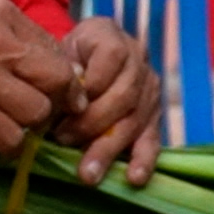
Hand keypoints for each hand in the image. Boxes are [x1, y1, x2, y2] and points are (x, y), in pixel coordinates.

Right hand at [0, 0, 85, 155]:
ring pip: (37, 113)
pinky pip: (11, 139)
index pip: (58, 53)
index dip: (61, 80)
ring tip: (5, 123)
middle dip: (53, 102)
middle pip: (58, 82)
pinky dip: (6, 146)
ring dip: (26, 126)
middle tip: (36, 113)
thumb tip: (58, 72)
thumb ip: (14, 39)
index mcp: (3, 15)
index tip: (50, 94)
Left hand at [53, 17, 160, 186]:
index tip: (63, 106)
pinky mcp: (155, 116)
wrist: (86, 53)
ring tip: (88, 173)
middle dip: (91, 123)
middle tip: (62, 141)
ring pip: (133, 121)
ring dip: (108, 149)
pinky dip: (143, 160)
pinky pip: (152, 139)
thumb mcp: (58, 50)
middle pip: (122, 96)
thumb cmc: (67, 56)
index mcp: (111, 36)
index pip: (109, 58)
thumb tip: (66, 99)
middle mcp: (138, 60)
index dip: (88, 85)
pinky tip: (133, 177)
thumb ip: (63, 70)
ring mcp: (150, 89)